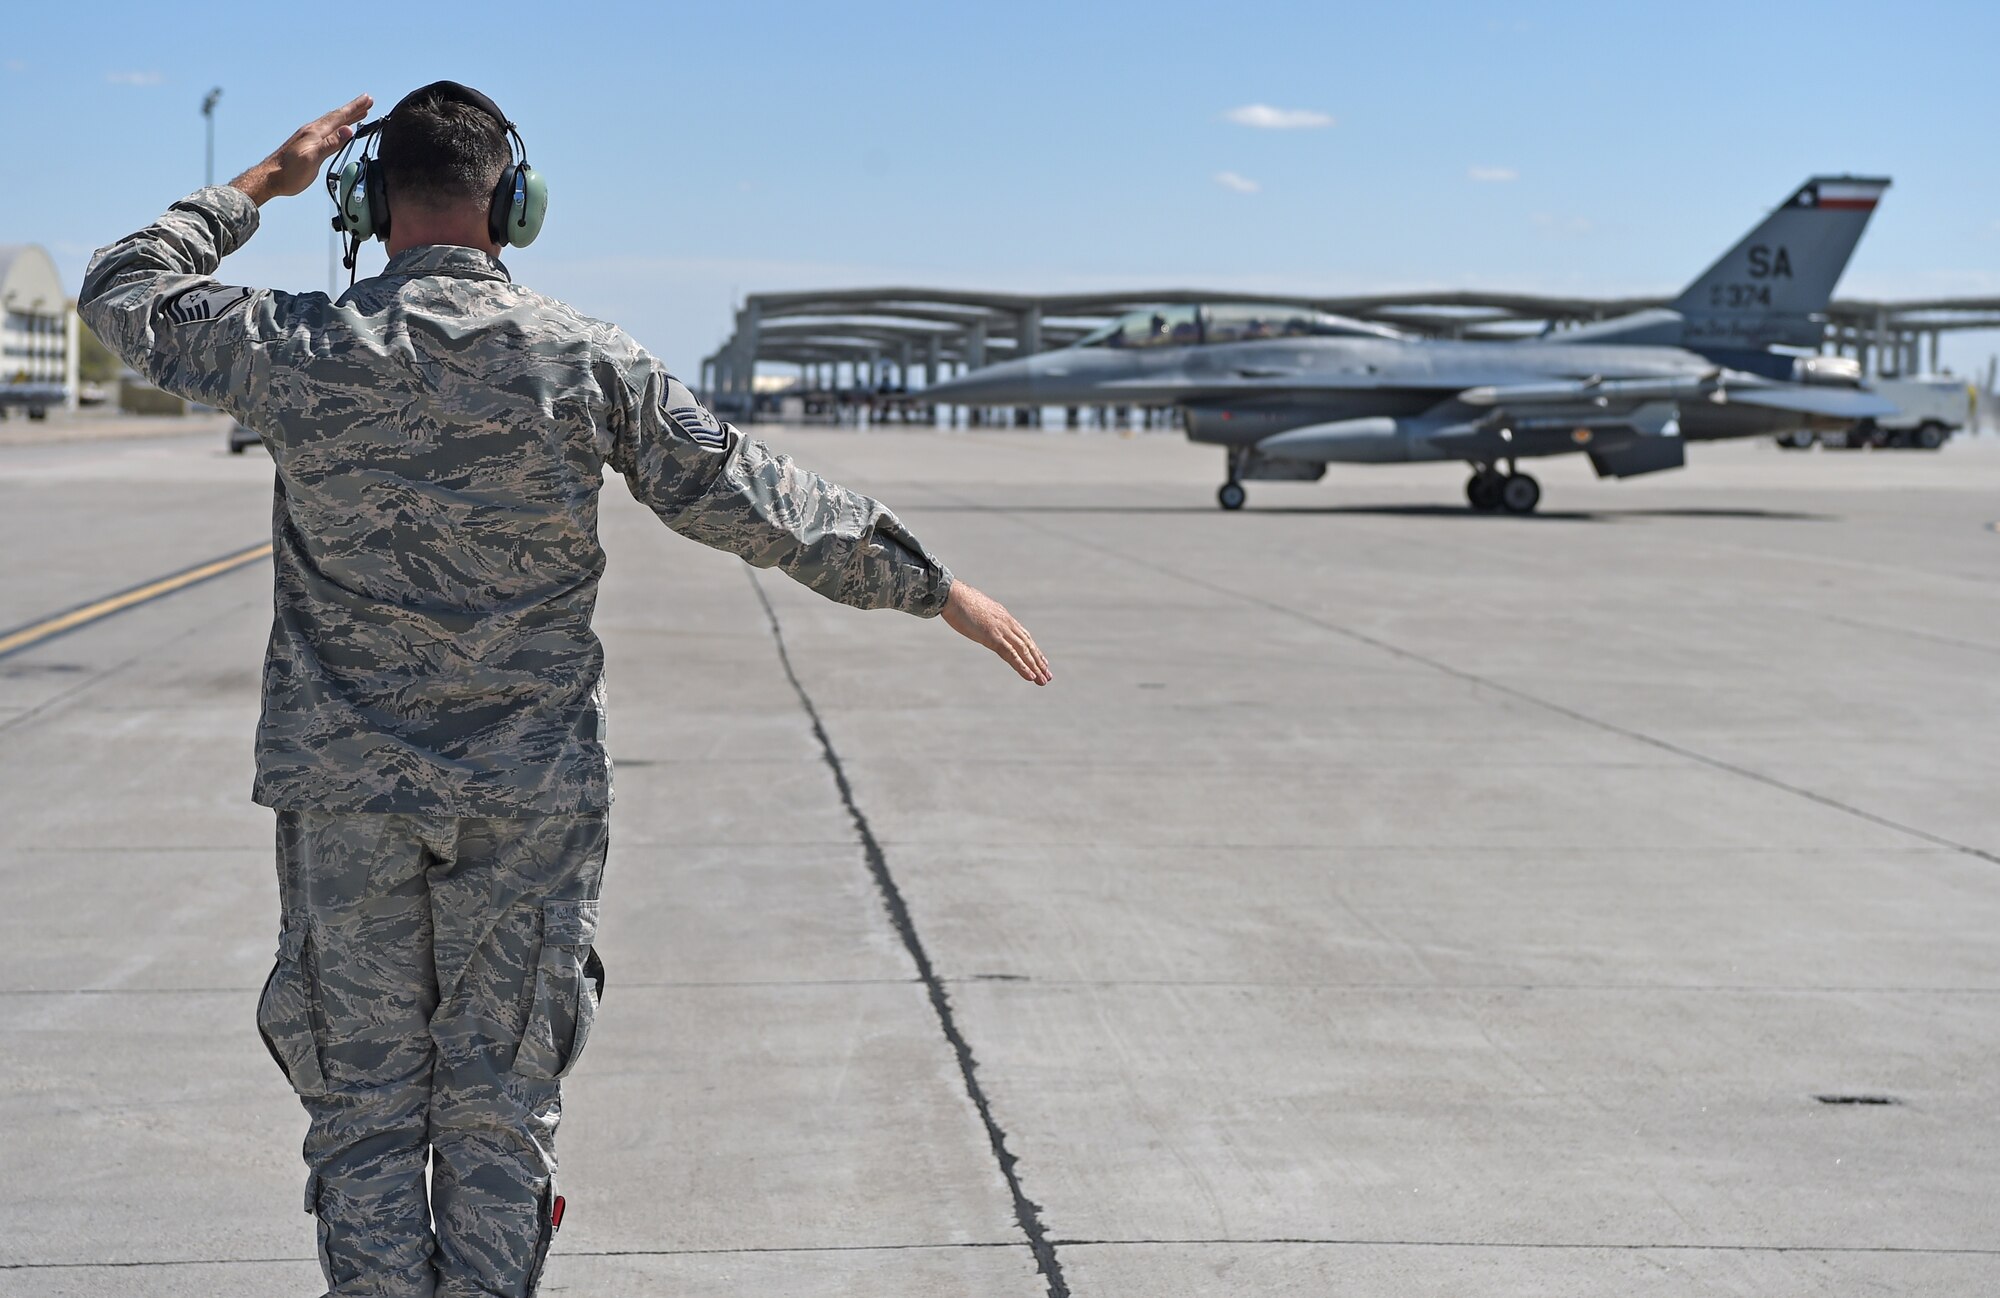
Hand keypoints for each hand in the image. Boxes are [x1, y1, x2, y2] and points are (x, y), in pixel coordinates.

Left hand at [229, 94, 373, 205]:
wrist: (269, 178)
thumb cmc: (289, 172)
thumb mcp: (312, 159)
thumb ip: (330, 144)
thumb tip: (348, 130)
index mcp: (315, 132)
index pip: (339, 117)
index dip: (355, 108)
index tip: (367, 99)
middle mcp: (312, 131)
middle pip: (337, 116)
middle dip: (353, 109)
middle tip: (367, 101)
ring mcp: (309, 137)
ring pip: (332, 122)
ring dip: (346, 117)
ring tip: (359, 113)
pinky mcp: (307, 144)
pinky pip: (327, 130)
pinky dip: (337, 126)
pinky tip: (338, 130)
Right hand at [941, 581, 1050, 685]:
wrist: (952, 595)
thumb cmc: (959, 602)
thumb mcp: (976, 612)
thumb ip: (984, 620)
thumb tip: (982, 623)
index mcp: (1004, 617)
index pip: (1024, 636)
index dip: (1034, 650)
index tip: (1042, 661)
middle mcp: (1007, 624)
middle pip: (1028, 645)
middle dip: (1038, 662)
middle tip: (1048, 676)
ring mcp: (1001, 630)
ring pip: (1023, 652)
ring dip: (1035, 667)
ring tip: (1043, 681)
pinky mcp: (993, 637)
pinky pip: (1011, 655)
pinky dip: (1022, 666)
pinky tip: (1030, 677)